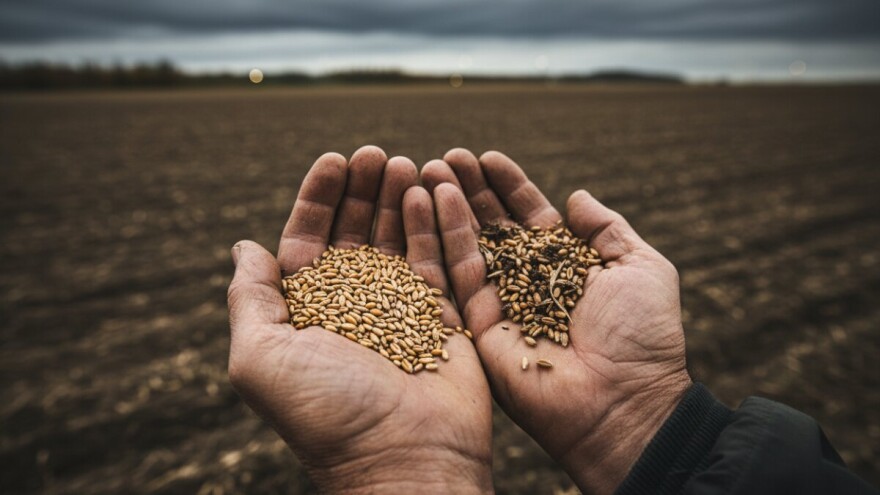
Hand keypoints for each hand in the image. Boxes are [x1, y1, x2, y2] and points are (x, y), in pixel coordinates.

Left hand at [227, 146, 492, 493]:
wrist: (404, 458)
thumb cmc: (326, 412)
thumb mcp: (261, 356)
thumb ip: (249, 299)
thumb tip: (244, 246)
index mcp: (308, 311)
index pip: (309, 238)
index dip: (319, 197)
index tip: (334, 158)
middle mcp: (354, 304)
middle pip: (356, 231)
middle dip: (362, 189)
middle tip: (375, 152)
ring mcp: (401, 307)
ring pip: (398, 238)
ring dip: (398, 197)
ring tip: (402, 161)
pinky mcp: (443, 313)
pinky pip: (437, 257)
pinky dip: (433, 223)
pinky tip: (429, 190)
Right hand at [422, 149, 691, 494]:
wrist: (625, 400)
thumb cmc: (643, 336)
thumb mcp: (641, 268)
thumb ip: (608, 230)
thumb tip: (578, 195)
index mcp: (565, 267)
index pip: (530, 217)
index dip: (510, 186)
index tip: (488, 157)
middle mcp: (528, 283)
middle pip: (492, 227)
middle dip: (471, 190)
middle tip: (447, 156)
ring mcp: (500, 304)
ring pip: (468, 246)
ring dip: (448, 207)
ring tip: (429, 170)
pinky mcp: (477, 326)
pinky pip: (456, 275)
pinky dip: (443, 237)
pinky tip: (432, 202)